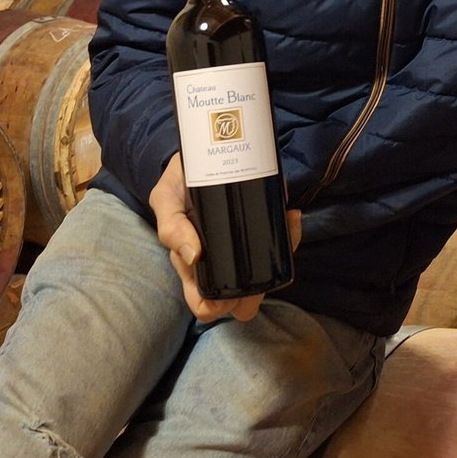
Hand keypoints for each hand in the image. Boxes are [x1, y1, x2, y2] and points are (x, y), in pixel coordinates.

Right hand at [148, 154, 301, 322]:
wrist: (202, 151)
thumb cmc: (179, 183)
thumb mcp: (165, 198)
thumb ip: (171, 225)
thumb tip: (193, 256)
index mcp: (193, 265)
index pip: (204, 304)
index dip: (214, 306)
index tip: (225, 291)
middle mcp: (221, 262)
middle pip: (241, 300)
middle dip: (254, 293)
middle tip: (258, 266)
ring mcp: (245, 248)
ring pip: (268, 274)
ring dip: (282, 254)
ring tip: (285, 224)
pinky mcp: (263, 229)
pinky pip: (281, 245)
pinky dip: (290, 233)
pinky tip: (291, 214)